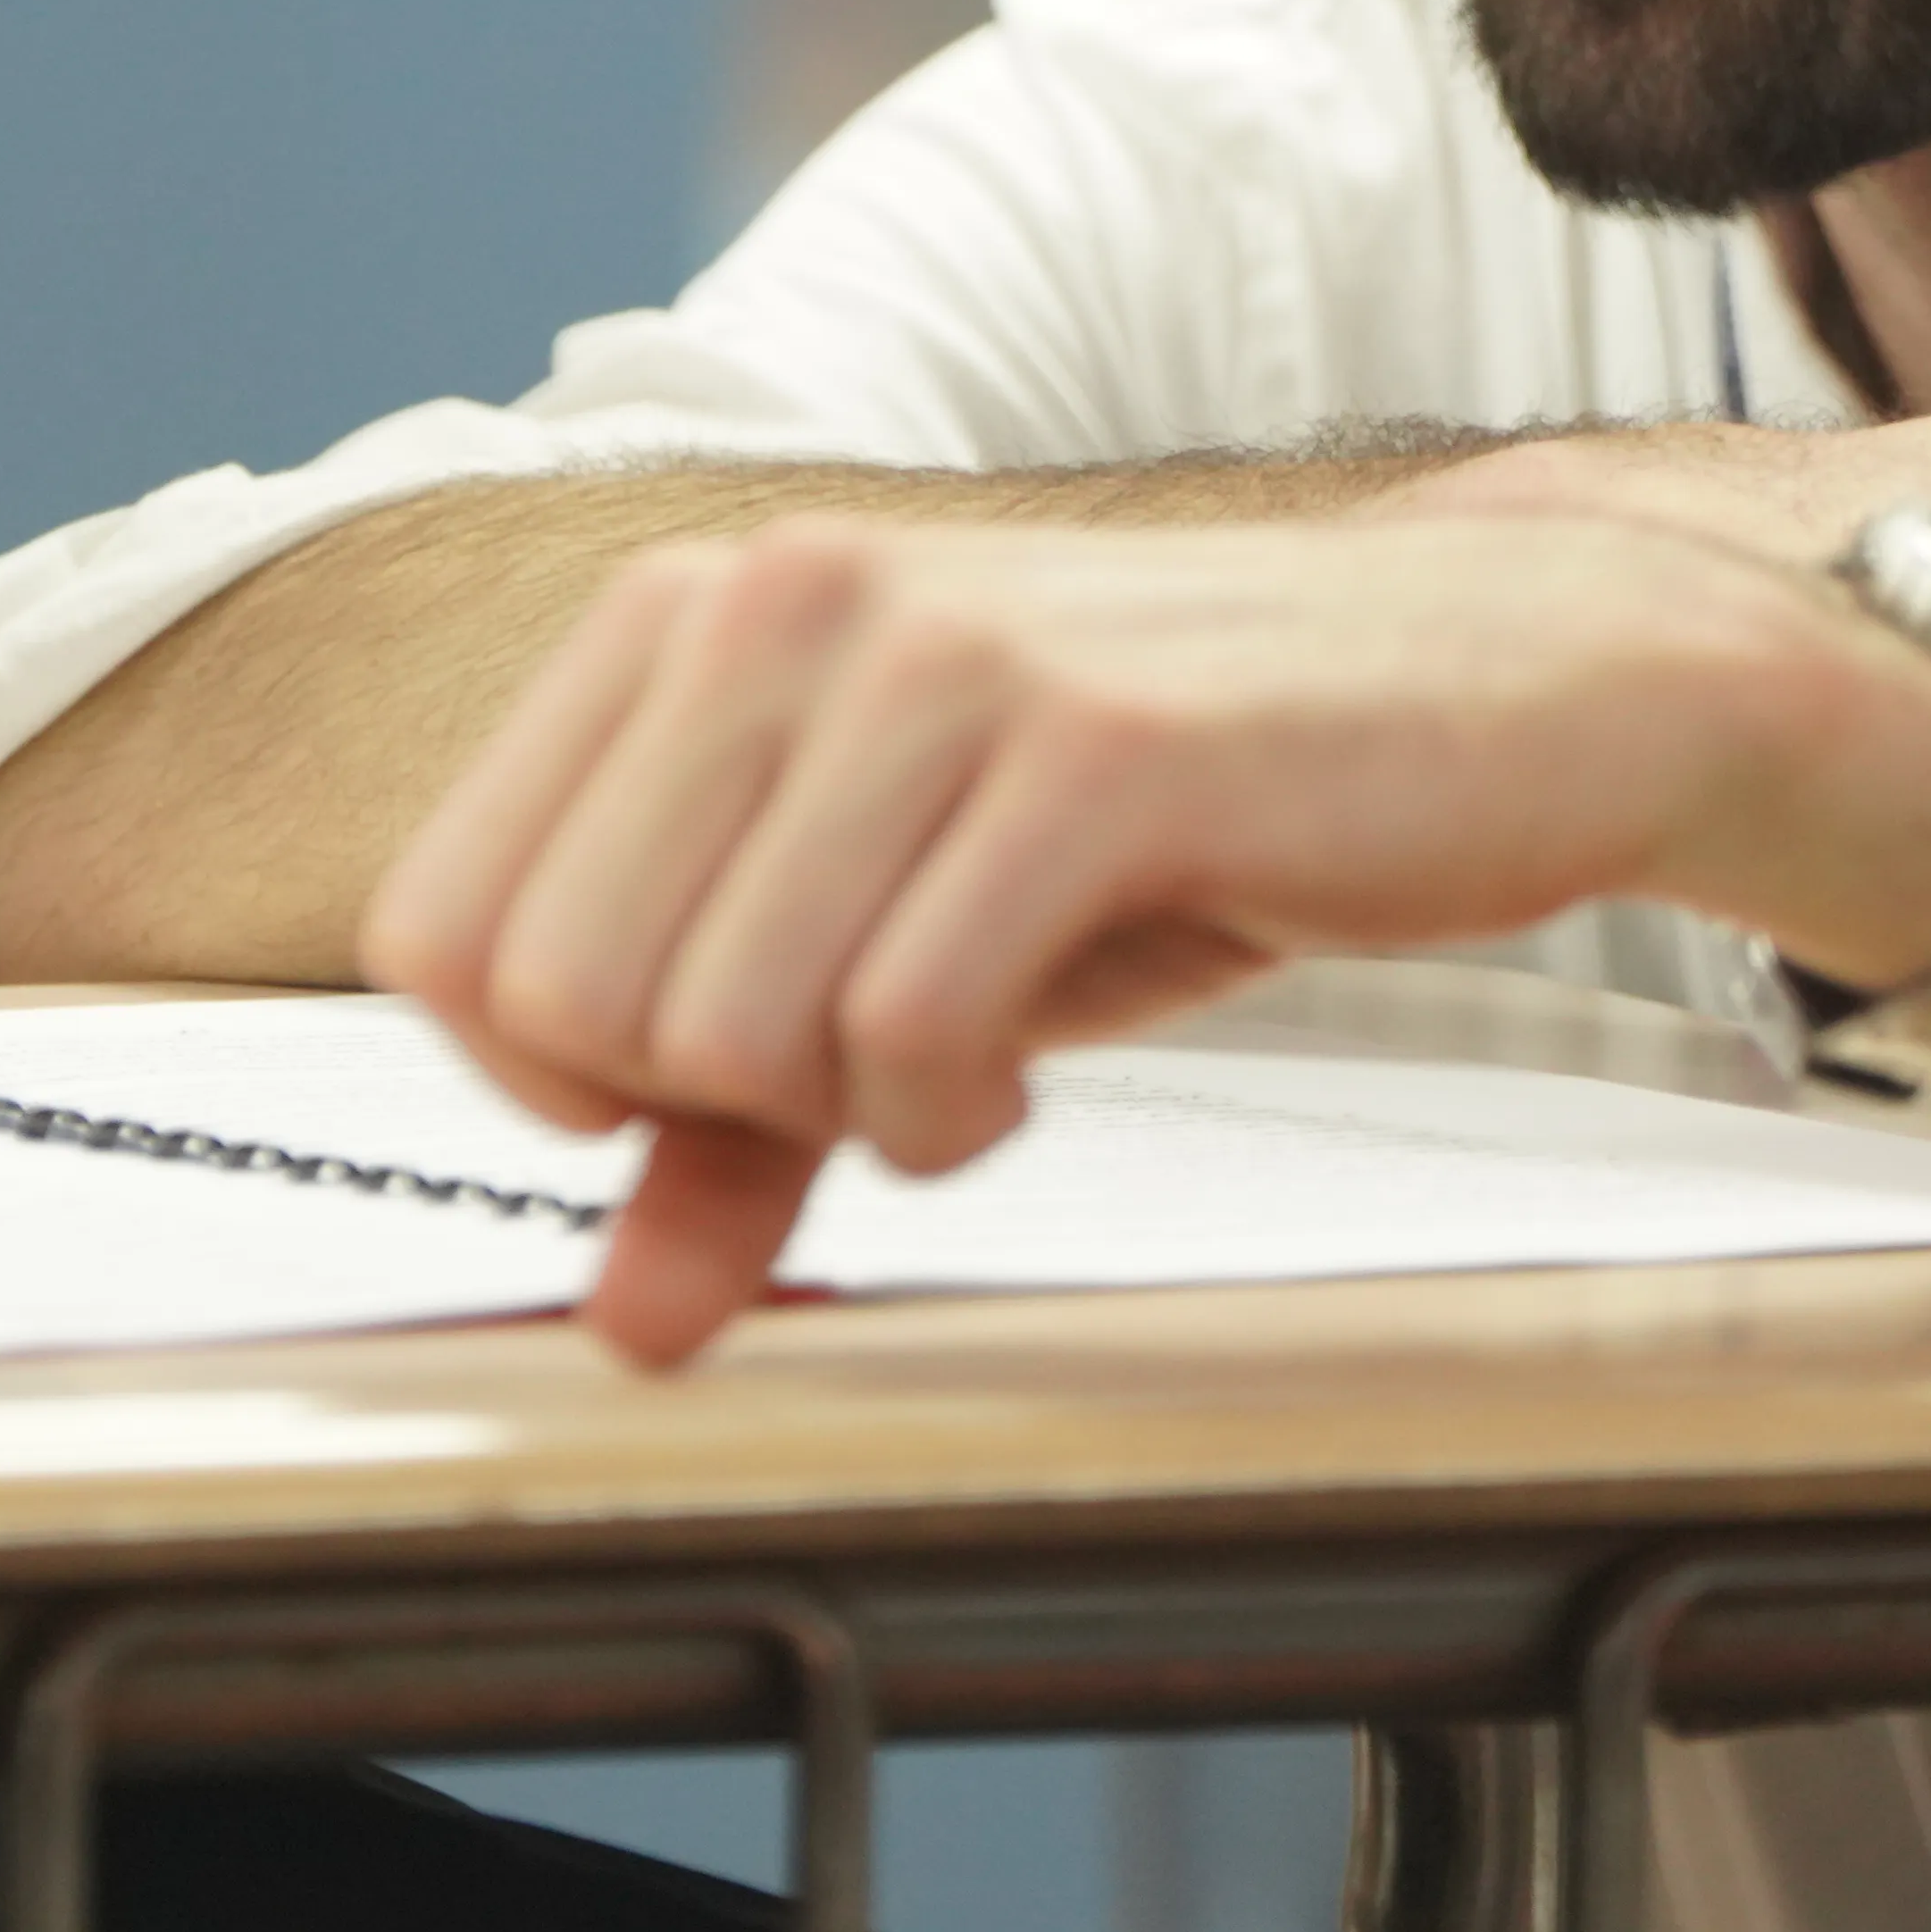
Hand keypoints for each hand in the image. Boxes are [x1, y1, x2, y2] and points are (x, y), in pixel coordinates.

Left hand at [365, 511, 1930, 1364]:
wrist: (1490, 681)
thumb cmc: (1174, 809)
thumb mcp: (910, 945)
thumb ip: (735, 1131)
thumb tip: (623, 1328)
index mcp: (685, 620)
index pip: (440, 926)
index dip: (549, 1079)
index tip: (700, 1091)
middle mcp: (776, 603)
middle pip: (562, 997)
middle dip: (701, 1110)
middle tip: (861, 1072)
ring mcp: (932, 659)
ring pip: (722, 1021)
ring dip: (846, 1115)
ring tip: (966, 1052)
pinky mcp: (1086, 749)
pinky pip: (906, 1027)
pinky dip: (951, 1116)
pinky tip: (1028, 1065)